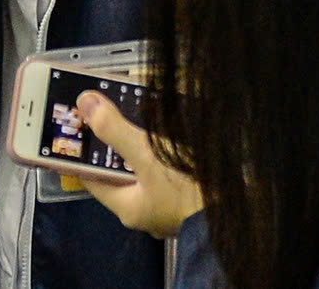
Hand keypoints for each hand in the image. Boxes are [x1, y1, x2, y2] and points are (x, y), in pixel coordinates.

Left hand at [75, 92, 204, 238]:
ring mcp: (169, 207)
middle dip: (117, 145)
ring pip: (147, 172)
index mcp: (127, 207)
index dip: (82, 151)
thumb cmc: (187, 189)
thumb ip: (115, 130)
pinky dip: (166, 156)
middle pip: (121, 173)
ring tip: (142, 117)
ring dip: (143, 148)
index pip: (91, 177)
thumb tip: (84, 103)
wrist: (239, 214)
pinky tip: (173, 136)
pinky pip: (169, 173)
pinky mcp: (191, 199)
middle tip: (113, 112)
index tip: (78, 124)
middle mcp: (145, 211)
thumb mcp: (147, 155)